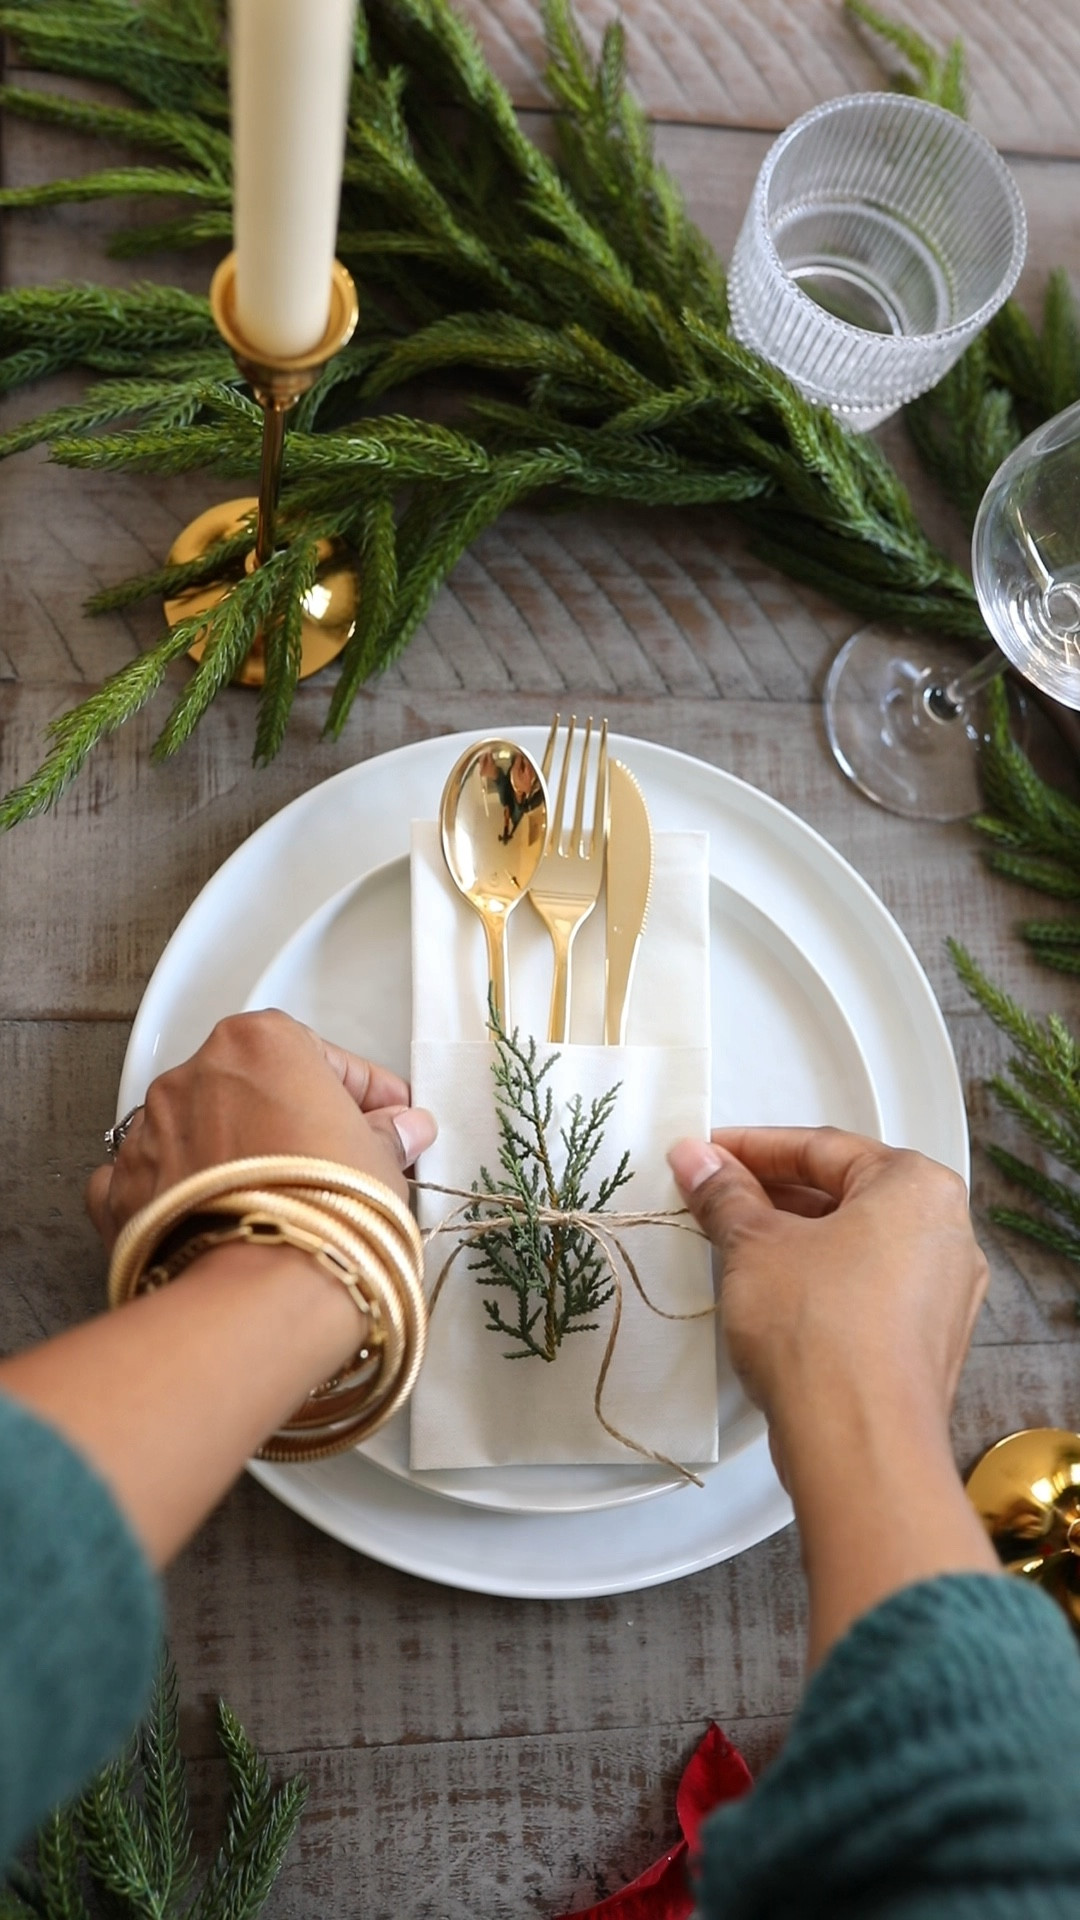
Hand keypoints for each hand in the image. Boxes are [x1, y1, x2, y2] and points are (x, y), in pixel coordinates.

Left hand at [88, 1010, 436, 1249]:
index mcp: (259, 1044)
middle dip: (291, 1121)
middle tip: (335, 1166)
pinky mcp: (120, 1192)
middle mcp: (192, 1076)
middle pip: (254, 1089)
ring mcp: (147, 1133)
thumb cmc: (327, 1215)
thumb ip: (386, 1134)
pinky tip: (213, 1218)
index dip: (363, 1093)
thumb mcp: (381, 1163)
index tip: (385, 1120)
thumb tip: (401, 1129)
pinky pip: (153, 1178)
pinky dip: (178, 1193)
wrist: (261, 1296)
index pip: (321, 1055)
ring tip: (277, 1203)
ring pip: (200, 1131)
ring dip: (234, 1155)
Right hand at [667, 1127, 987, 1480]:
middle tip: (710, 1197)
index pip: (821, 1148)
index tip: (706, 1155)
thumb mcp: (754, 1244)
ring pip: (855, 1245)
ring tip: (729, 1243)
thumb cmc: (817, 1328)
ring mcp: (943, 1293)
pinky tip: (769, 1292)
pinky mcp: (927, 1343)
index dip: (752, 1148)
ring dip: (792, 1239)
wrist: (859, 1443)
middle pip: (844, 1194)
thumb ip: (725, 1194)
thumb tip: (695, 1158)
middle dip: (771, 1195)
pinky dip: (820, 1280)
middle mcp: (946, 1232)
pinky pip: (867, 1289)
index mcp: (917, 1187)